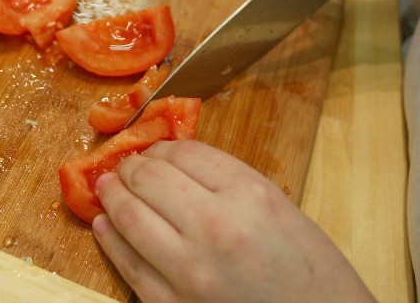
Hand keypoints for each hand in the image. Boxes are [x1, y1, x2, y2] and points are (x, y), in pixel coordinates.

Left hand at [92, 140, 374, 301]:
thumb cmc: (314, 272)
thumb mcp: (281, 209)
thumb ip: (228, 182)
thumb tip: (175, 164)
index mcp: (249, 195)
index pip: (183, 153)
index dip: (160, 148)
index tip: (153, 150)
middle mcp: (215, 227)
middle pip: (150, 179)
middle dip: (131, 168)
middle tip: (124, 167)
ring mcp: (189, 270)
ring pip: (129, 217)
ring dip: (113, 197)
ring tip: (106, 188)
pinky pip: (128, 264)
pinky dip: (110, 239)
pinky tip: (105, 226)